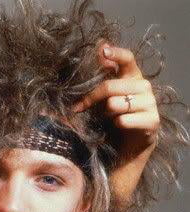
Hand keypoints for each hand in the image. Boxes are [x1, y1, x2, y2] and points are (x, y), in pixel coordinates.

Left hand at [75, 44, 159, 160]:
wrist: (131, 144)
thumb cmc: (115, 117)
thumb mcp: (107, 96)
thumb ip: (105, 75)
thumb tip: (99, 46)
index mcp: (133, 77)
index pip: (127, 59)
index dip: (116, 54)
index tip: (102, 51)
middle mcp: (144, 87)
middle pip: (110, 87)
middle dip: (91, 98)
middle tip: (79, 107)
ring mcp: (150, 103)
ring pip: (114, 105)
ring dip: (105, 114)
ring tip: (107, 119)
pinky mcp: (151, 121)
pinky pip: (122, 120)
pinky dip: (115, 125)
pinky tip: (117, 127)